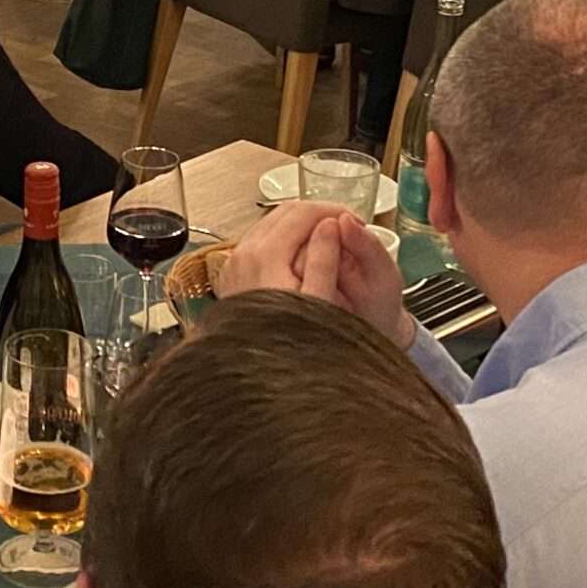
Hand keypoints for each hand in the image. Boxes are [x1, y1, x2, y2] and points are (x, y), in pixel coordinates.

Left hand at [220, 202, 413, 347]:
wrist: (255, 376)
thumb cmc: (291, 344)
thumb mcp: (319, 302)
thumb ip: (325, 258)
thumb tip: (331, 224)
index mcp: (265, 255)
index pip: (301, 213)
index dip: (333, 211)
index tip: (355, 220)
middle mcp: (243, 254)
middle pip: (283, 213)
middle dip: (317, 214)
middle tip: (345, 227)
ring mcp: (233, 265)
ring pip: (269, 226)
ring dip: (300, 228)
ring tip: (330, 242)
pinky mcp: (232, 277)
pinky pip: (259, 244)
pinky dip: (283, 242)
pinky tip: (304, 258)